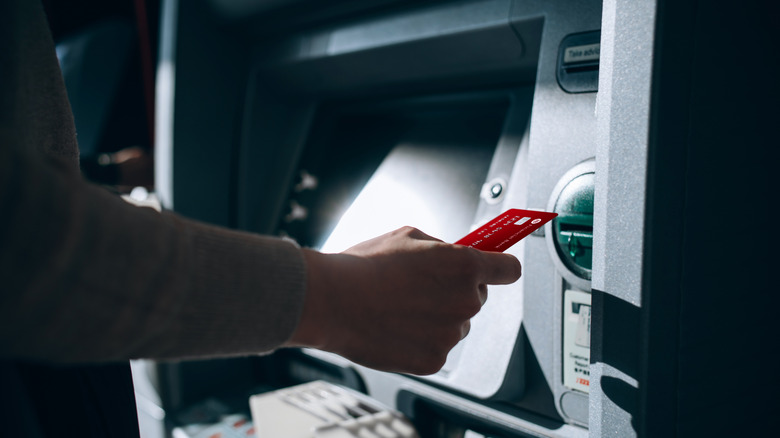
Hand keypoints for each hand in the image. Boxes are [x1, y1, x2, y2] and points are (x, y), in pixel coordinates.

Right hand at [287, 226, 521, 374]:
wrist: (331, 302)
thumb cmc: (364, 266)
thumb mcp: (408, 236)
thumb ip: (442, 247)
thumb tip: (455, 253)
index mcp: (464, 266)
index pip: (509, 270)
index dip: (501, 268)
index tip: (497, 269)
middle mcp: (465, 302)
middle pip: (478, 298)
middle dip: (457, 291)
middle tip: (424, 287)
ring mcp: (451, 334)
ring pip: (457, 325)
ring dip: (439, 318)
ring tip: (402, 308)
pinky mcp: (434, 360)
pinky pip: (437, 347)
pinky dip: (422, 341)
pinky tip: (396, 327)